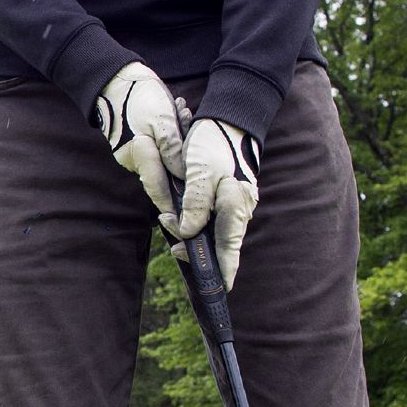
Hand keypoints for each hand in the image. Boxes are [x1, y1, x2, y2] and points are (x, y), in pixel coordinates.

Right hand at [91, 62, 187, 218]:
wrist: (114, 79)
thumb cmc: (139, 96)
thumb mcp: (163, 120)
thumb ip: (173, 150)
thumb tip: (184, 178)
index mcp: (141, 156)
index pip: (159, 191)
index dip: (173, 209)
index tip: (186, 223)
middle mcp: (133, 161)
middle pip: (162, 178)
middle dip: (181, 168)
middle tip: (194, 145)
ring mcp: (131, 153)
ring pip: (161, 161)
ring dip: (176, 147)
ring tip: (181, 115)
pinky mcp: (132, 144)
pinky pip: (155, 149)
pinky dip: (168, 138)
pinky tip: (175, 114)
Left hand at [169, 116, 261, 283]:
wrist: (228, 116)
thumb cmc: (213, 143)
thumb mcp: (199, 173)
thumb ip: (195, 204)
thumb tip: (186, 232)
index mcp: (235, 205)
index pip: (230, 247)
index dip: (225, 270)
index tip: (221, 291)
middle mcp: (239, 207)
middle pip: (220, 242)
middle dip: (198, 250)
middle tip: (176, 250)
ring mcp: (235, 201)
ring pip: (214, 228)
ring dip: (192, 231)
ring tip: (167, 222)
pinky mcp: (228, 192)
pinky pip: (213, 215)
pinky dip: (197, 220)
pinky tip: (181, 216)